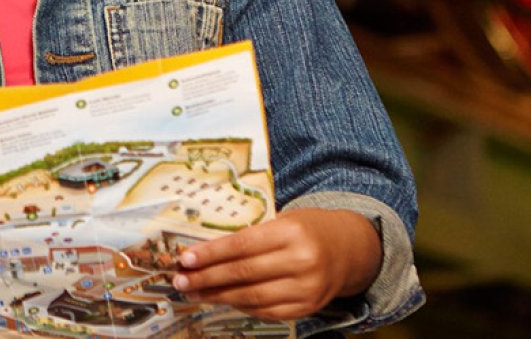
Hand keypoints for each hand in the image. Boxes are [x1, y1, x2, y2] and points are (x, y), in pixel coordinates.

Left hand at [171, 208, 379, 320]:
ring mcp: (306, 288)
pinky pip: (266, 310)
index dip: (211, 254)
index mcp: (291, 232)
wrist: (349, 248)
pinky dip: (241, 306)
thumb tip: (205, 251)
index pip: (242, 245)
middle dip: (207, 278)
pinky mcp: (308, 307)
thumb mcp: (282, 220)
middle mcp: (301, 261)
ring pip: (252, 296)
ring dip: (218, 296)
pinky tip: (222, 300)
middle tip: (181, 281)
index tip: (185, 259)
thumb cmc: (306, 228)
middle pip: (243, 273)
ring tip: (195, 293)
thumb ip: (251, 236)